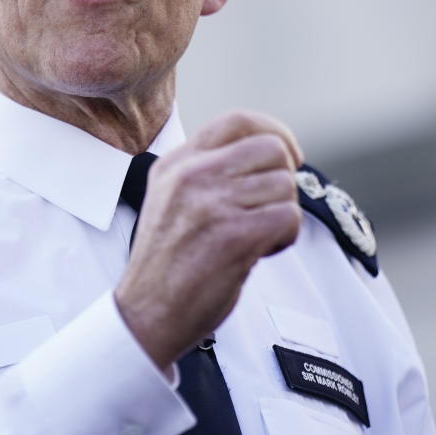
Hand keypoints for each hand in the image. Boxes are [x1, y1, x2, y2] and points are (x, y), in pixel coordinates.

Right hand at [114, 110, 303, 370]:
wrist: (147, 313)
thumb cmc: (167, 262)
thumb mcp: (170, 197)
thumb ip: (206, 169)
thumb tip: (267, 152)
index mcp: (177, 162)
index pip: (238, 121)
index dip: (275, 132)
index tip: (287, 156)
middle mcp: (192, 175)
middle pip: (272, 150)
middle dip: (283, 179)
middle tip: (268, 208)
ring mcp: (212, 204)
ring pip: (285, 185)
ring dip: (282, 213)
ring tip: (256, 236)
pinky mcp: (234, 236)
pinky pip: (289, 217)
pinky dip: (285, 237)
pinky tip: (261, 251)